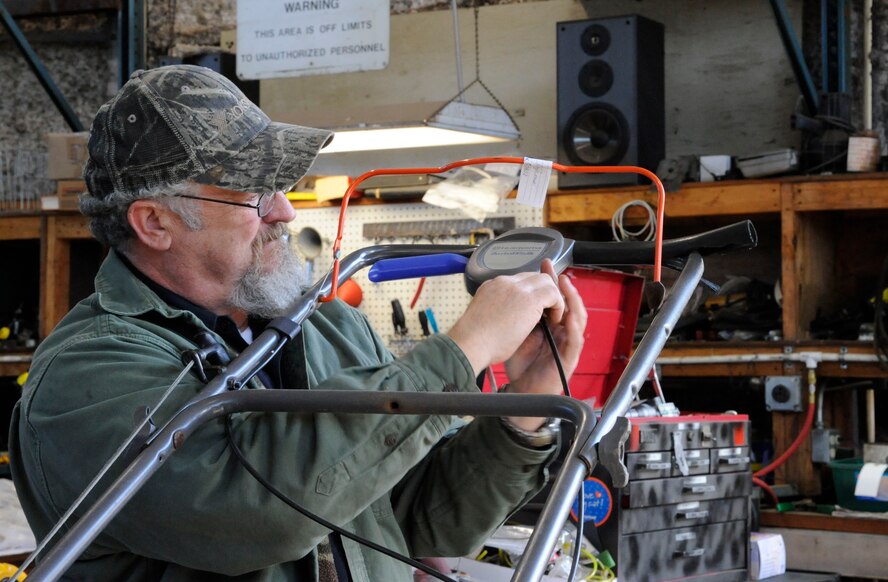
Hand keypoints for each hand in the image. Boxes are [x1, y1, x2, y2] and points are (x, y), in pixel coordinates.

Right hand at [446, 259, 565, 375]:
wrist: (469, 343)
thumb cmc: (473, 341)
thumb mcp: (484, 318)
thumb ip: (496, 310)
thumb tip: (506, 318)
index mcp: (491, 286)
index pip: (518, 282)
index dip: (529, 294)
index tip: (534, 309)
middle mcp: (504, 282)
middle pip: (533, 277)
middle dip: (544, 293)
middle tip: (546, 312)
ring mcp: (516, 288)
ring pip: (545, 281)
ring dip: (552, 298)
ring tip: (551, 317)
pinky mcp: (529, 298)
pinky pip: (553, 293)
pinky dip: (557, 306)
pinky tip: (552, 320)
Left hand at [503, 262, 586, 429]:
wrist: (520, 390)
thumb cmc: (519, 363)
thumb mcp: (518, 333)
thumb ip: (521, 315)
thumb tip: (514, 291)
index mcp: (549, 323)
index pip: (553, 298)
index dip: (551, 280)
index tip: (545, 263)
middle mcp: (561, 331)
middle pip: (568, 304)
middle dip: (564, 286)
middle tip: (556, 271)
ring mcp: (566, 344)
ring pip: (578, 318)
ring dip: (574, 302)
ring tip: (566, 288)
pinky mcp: (569, 359)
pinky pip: (576, 341)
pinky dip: (574, 328)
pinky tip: (570, 318)